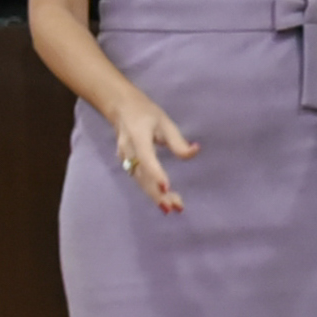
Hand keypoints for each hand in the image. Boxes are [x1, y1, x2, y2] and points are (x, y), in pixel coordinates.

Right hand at [107, 97, 198, 214]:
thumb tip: (195, 151)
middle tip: (174, 207)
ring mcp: (124, 158)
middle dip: (157, 193)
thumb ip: (177, 141)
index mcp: (138, 136)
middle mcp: (128, 149)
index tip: (166, 187)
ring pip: (139, 181)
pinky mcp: (126, 163)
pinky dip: (150, 191)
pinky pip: (138, 179)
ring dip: (155, 195)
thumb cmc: (146, 113)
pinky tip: (163, 200)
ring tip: (173, 208)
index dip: (155, 172)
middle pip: (141, 175)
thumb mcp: (165, 122)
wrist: (120, 108)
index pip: (146, 157)